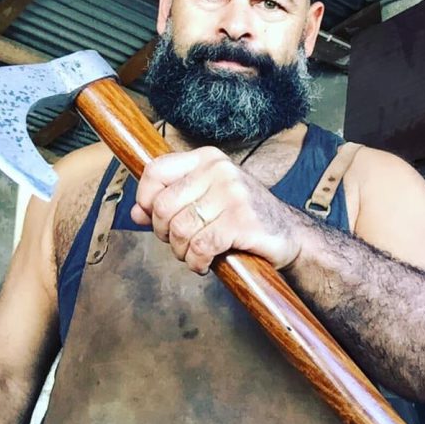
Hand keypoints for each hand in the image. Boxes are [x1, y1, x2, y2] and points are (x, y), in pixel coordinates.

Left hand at [130, 147, 301, 273]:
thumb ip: (171, 203)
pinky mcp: (242, 221)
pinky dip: (197, 262)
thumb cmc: (242, 218)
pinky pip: (201, 247)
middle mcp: (219, 170)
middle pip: (163, 207)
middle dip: (165, 234)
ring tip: (195, 255)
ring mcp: (233, 194)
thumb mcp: (206, 201)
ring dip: (182, 252)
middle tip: (181, 244)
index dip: (145, 200)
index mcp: (207, 159)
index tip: (155, 219)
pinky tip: (205, 264)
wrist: (289, 235)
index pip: (155, 171)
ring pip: (180, 230)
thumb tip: (135, 213)